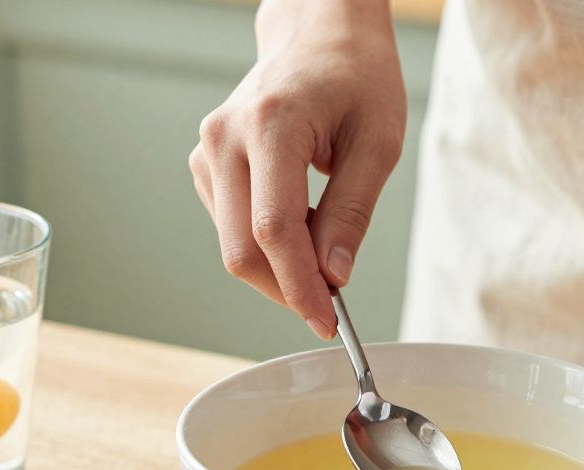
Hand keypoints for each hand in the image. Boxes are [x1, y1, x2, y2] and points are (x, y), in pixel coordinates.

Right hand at [189, 0, 406, 337]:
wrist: (319, 35)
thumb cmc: (356, 77)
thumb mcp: (377, 142)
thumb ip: (352, 212)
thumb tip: (334, 276)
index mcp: (271, 124)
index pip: (274, 229)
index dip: (300, 285)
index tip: (328, 320)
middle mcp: (226, 137)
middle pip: (241, 248)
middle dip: (287, 288)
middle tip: (330, 305)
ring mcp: (208, 150)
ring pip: (232, 244)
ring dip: (278, 268)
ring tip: (324, 245)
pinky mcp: (205, 164)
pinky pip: (229, 227)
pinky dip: (265, 245)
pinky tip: (300, 228)